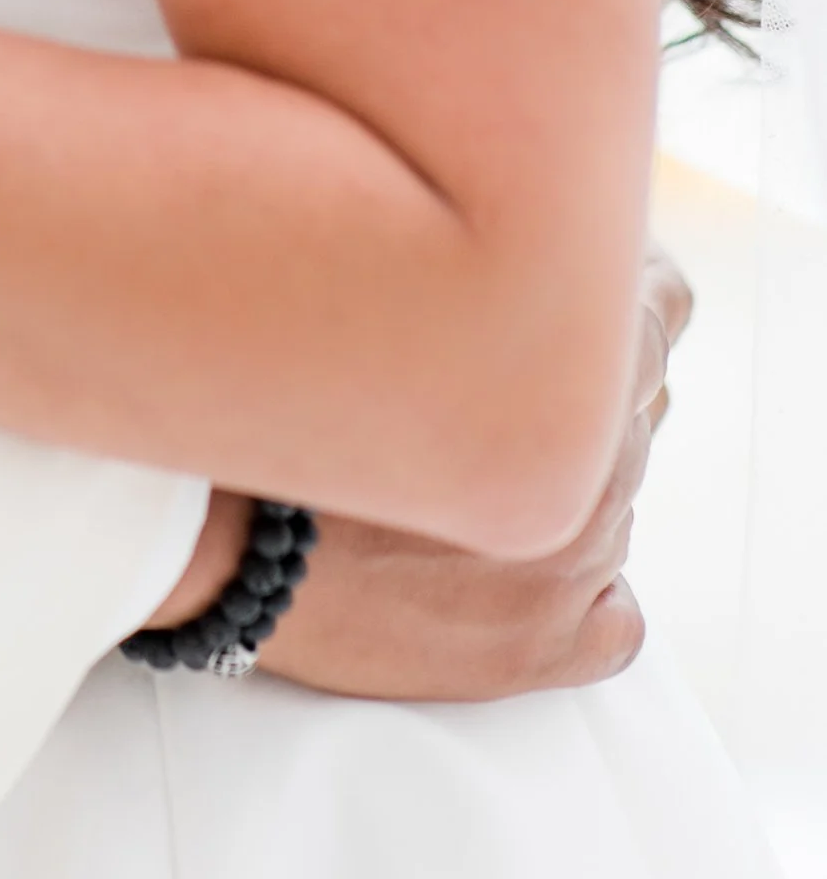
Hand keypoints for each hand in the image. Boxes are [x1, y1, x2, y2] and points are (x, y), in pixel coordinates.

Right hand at [148, 251, 686, 698]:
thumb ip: (484, 257)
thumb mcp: (391, 273)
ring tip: (465, 471)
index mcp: (580, 361)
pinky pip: (616, 624)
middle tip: (494, 373)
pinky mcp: (542, 647)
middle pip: (643, 401)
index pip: (661, 304)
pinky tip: (509, 572)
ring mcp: (577, 560)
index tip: (556, 292)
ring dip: (566, 484)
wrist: (217, 522)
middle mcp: (602, 463)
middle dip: (587, 382)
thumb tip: (530, 231)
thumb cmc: (285, 384)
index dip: (609, 291)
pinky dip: (581, 598)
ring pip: (621, 507)